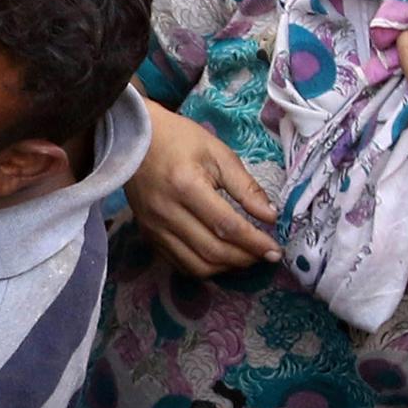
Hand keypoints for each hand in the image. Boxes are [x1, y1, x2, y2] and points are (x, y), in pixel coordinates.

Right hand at [125, 98, 280, 277]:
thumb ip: (246, 187)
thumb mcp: (218, 154)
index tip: (275, 250)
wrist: (133, 143)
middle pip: (212, 250)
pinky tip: (220, 259)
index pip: (227, 226)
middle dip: (244, 258)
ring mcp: (155, 229)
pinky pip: (178, 263)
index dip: (255, 242)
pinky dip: (204, 267)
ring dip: (225, 267)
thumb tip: (270, 216)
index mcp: (187, 187)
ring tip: (245, 258)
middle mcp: (168, 214)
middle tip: (265, 256)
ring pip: (195, 264)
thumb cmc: (180, 141)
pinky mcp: (149, 236)